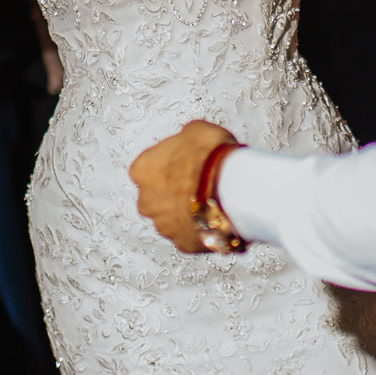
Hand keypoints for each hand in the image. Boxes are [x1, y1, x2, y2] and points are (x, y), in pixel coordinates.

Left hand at [129, 120, 236, 253]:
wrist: (233, 189)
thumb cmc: (211, 157)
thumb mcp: (196, 130)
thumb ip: (185, 138)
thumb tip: (189, 140)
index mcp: (142, 170)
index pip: (150, 167)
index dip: (172, 165)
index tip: (189, 164)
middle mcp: (146, 201)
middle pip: (158, 196)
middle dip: (176, 192)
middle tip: (201, 183)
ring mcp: (164, 226)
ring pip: (174, 218)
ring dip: (189, 212)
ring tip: (214, 202)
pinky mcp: (183, 244)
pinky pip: (191, 235)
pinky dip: (202, 229)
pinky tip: (219, 217)